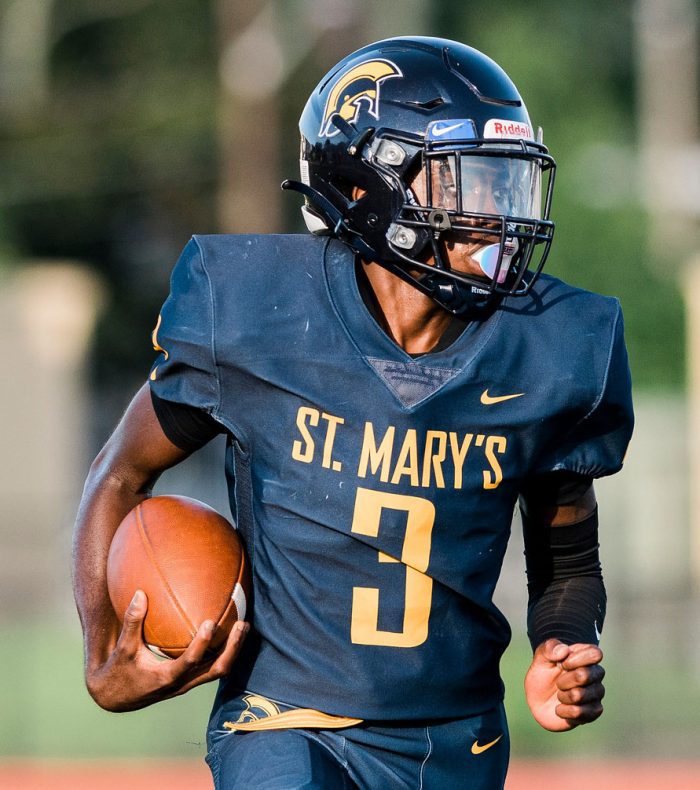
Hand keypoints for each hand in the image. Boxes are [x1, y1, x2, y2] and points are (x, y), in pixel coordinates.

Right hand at [86, 590, 248, 711]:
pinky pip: (213, 666)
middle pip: (217, 669)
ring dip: (234, 650)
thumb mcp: (123, 647)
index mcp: (166, 677)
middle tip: (242, 624)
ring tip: (244, 625)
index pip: (190, 662)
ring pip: (219, 670)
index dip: (202, 644)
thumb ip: (132, 621)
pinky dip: (224, 651)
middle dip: (232, 648)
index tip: (210, 623)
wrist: (116, 697)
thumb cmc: (119, 669)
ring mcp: (189, 683)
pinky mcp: (190, 680)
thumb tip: (141, 593)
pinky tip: (230, 631)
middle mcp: (182, 683)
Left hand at [524, 639, 604, 731]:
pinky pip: (579, 712)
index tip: (562, 664)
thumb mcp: (541, 658)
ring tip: (560, 695)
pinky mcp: (593, 712)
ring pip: (580, 695)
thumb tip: (564, 650)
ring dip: (562, 696)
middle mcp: (595, 674)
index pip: (595, 654)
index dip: (576, 659)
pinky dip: (563, 710)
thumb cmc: (542, 675)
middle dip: (564, 680)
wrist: (538, 701)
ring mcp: (596, 694)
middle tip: (558, 683)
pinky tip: (560, 708)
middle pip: (586, 675)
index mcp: (585, 656)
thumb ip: (550, 648)